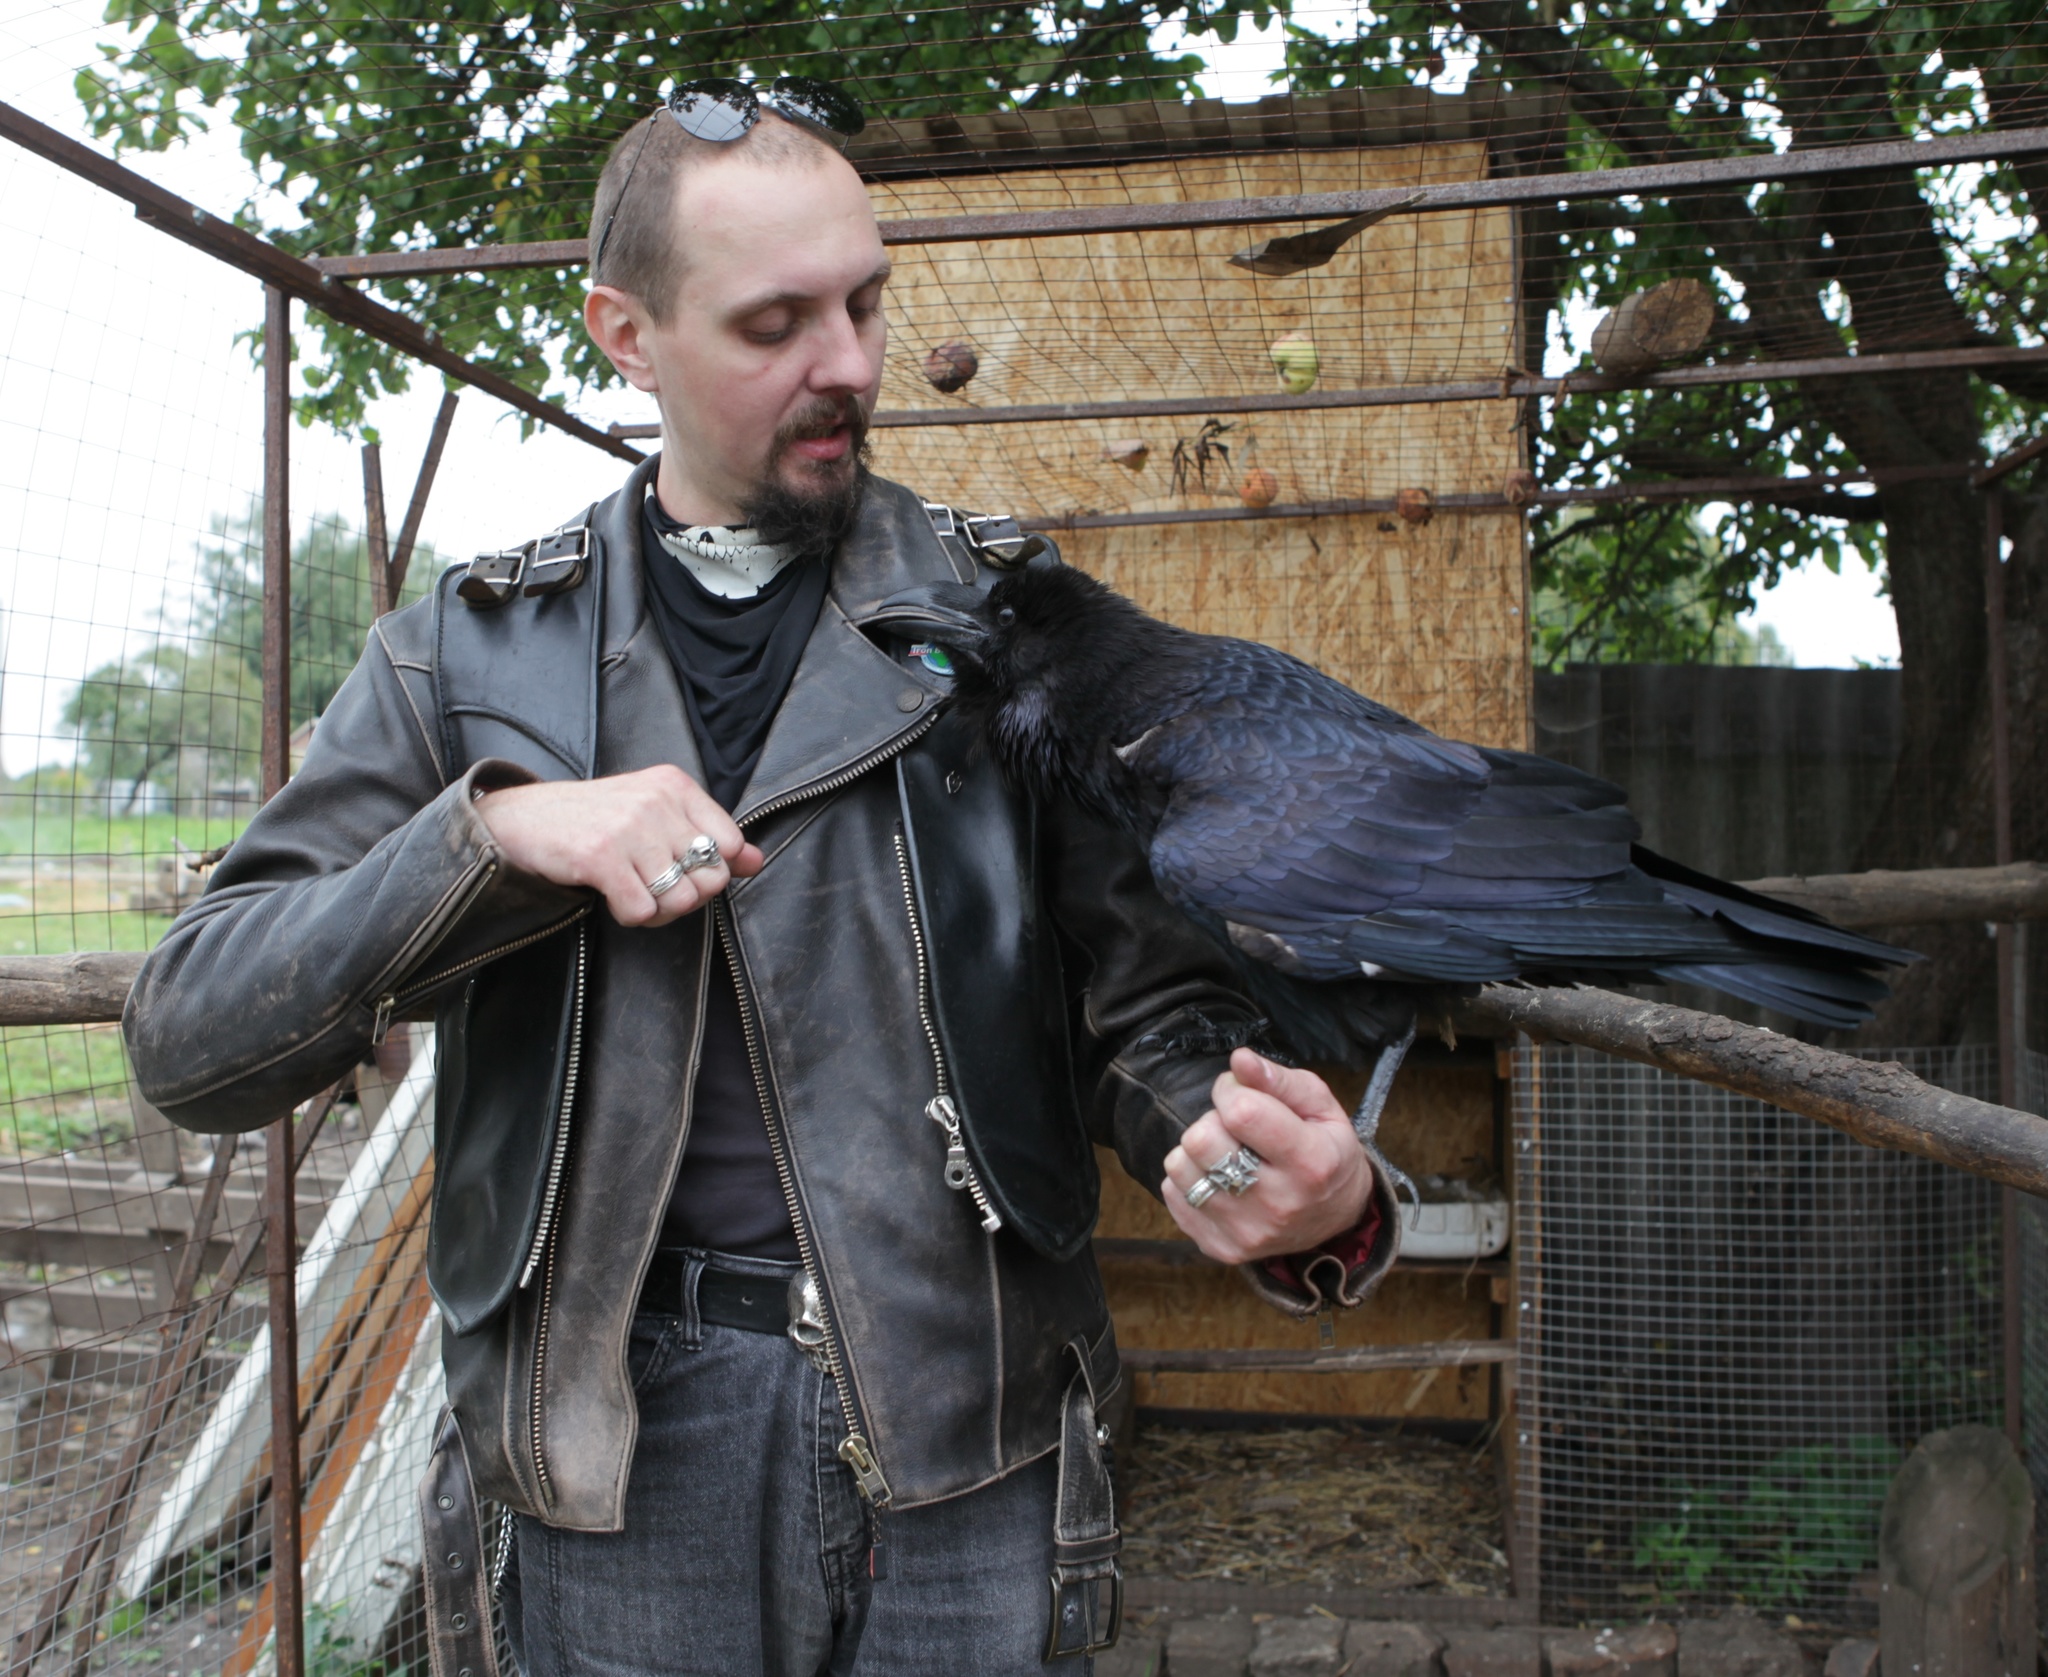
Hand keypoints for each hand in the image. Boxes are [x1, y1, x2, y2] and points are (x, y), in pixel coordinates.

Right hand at [473, 766, 765, 927]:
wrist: (518, 821)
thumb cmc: (591, 821)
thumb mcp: (653, 815)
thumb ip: (708, 836)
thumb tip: (755, 862)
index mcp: (675, 785)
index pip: (730, 844)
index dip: (708, 870)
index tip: (677, 868)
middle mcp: (656, 801)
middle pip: (710, 878)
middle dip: (684, 897)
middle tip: (649, 887)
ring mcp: (629, 827)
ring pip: (680, 900)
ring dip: (655, 910)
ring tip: (629, 891)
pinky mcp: (601, 856)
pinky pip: (643, 911)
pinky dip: (629, 916)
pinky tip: (610, 896)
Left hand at [1162, 1049, 1372, 1264]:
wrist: (1337, 1219)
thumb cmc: (1326, 1151)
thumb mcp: (1320, 1107)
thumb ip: (1279, 1080)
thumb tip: (1239, 1059)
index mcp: (1311, 1163)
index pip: (1241, 1112)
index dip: (1231, 1090)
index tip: (1240, 1092)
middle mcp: (1279, 1205)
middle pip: (1201, 1140)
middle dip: (1213, 1121)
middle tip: (1235, 1129)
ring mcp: (1248, 1232)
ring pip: (1180, 1166)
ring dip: (1197, 1151)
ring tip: (1226, 1154)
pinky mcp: (1221, 1248)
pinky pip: (1173, 1195)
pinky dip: (1190, 1179)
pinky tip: (1218, 1179)